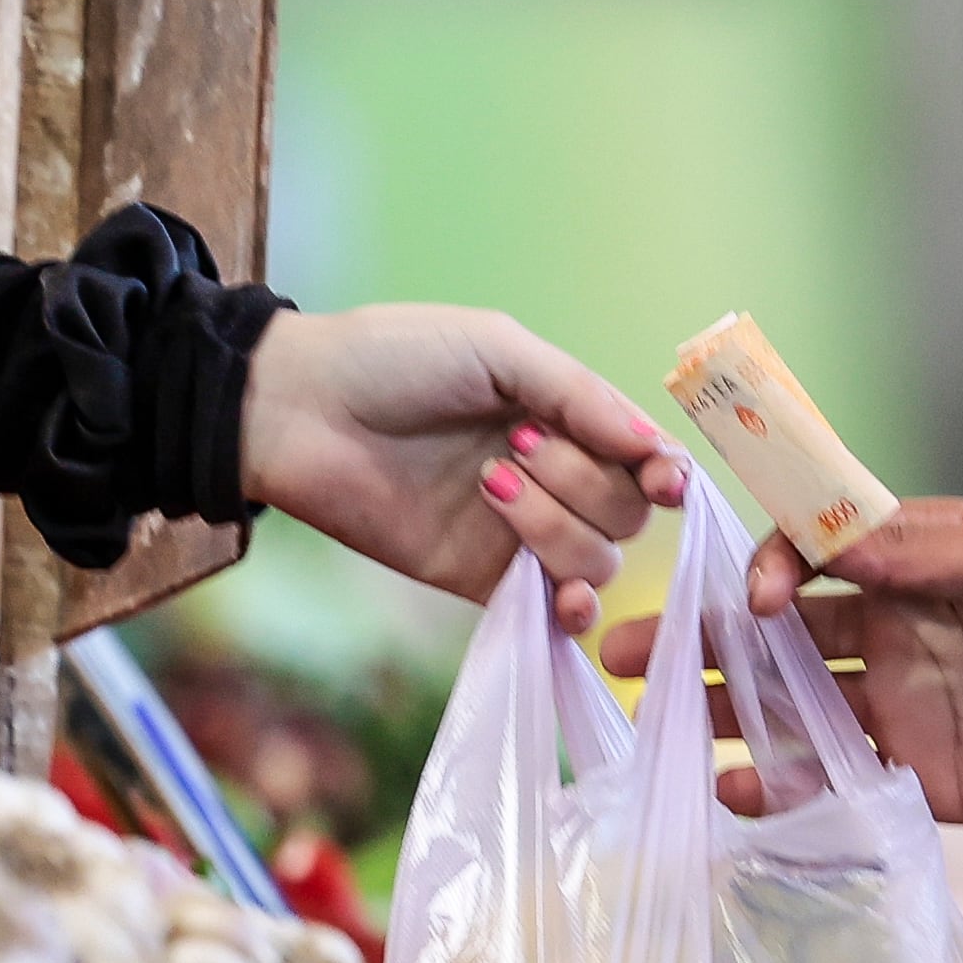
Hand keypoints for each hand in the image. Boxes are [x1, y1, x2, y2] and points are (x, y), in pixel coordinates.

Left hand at [239, 305, 689, 630]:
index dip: (663, 474)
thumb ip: (579, 396)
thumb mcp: (497, 349)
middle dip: (584, 482)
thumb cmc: (393, 360)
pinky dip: (571, 610)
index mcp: (563, 417)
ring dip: (557, 526)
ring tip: (490, 483)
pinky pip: (553, 613)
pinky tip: (559, 596)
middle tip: (514, 447)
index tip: (661, 478)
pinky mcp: (482, 583)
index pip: (643, 460)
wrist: (299, 411)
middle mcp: (553, 479)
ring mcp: (519, 535)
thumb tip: (656, 449)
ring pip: (596, 560)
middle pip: (626, 514)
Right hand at [599, 498, 962, 826]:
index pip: (804, 557)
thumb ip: (915, 553)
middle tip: (618, 651)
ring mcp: (901, 708)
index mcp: (912, 563)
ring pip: (789, 710)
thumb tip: (820, 543)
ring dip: (723, 716)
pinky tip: (734, 796)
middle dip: (699, 641)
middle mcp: (893, 631)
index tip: (748, 599)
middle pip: (775, 636)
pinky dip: (779, 791)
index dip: (760, 571)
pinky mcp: (920, 780)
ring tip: (657, 730)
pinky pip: (832, 784)